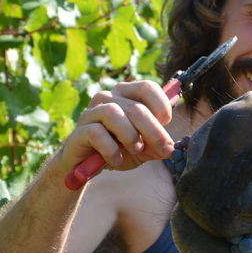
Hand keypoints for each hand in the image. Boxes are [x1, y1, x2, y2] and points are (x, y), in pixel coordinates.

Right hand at [59, 81, 175, 173]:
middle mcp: (108, 97)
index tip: (166, 123)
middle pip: (135, 107)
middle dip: (153, 131)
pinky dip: (111, 149)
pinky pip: (96, 133)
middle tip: (164, 149)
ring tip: (136, 150)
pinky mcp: (79, 130)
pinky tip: (116, 160)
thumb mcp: (144, 147)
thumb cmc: (119, 149)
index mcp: (126, 94)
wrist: (87, 166)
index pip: (147, 87)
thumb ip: (158, 144)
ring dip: (130, 135)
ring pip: (114, 113)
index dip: (161, 105)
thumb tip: (172, 148)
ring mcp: (91, 112)